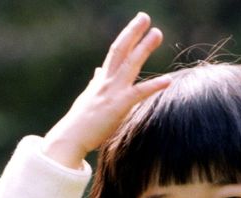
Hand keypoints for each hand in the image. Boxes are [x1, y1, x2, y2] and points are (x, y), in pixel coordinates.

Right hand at [42, 12, 169, 168]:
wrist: (71, 137)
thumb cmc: (81, 123)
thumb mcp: (88, 98)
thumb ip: (96, 83)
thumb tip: (98, 71)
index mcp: (101, 80)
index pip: (115, 53)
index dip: (126, 37)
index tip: (136, 25)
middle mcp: (106, 81)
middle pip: (121, 50)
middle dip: (133, 32)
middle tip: (145, 17)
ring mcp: (112, 91)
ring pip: (130, 64)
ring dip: (144, 47)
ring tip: (157, 33)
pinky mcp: (119, 105)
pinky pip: (140, 92)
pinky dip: (155, 85)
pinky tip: (168, 80)